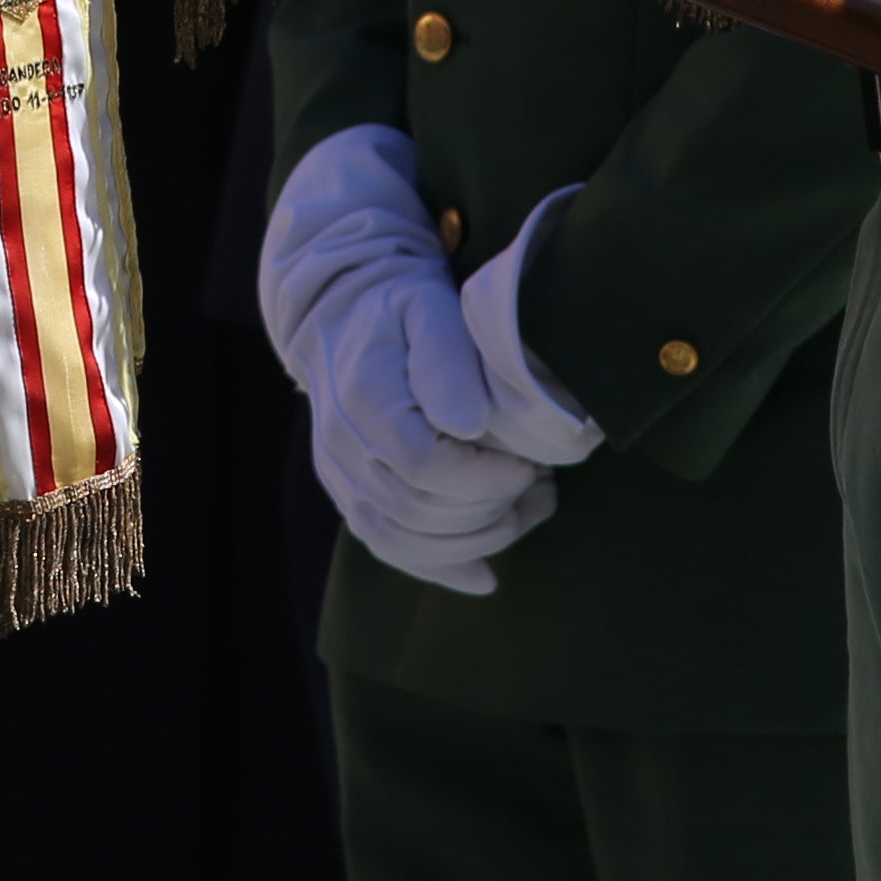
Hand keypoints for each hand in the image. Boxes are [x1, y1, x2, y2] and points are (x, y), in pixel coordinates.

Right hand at [256, 128, 558, 592]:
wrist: (344, 311)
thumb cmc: (402, 305)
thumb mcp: (430, 307)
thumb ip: (447, 360)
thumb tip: (469, 423)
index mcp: (363, 395)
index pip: (422, 466)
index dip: (484, 479)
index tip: (528, 465)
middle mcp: (342, 443)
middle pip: (417, 509)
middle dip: (490, 510)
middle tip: (540, 486)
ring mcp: (341, 473)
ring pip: (403, 537)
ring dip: (475, 540)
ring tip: (527, 512)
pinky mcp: (349, 492)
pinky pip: (387, 546)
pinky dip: (438, 567)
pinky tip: (486, 575)